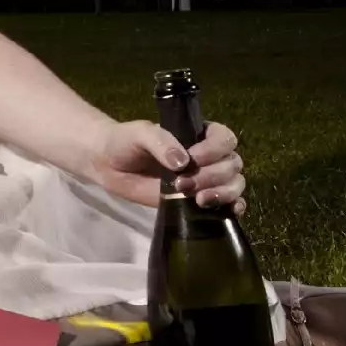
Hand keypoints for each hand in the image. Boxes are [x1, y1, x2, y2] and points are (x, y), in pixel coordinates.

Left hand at [89, 120, 246, 215]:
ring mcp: (206, 179)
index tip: (193, 158)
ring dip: (223, 193)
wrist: (110, 164)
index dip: (214, 150)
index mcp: (199, 134)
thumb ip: (161, 141)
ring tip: (198, 200)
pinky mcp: (199, 200)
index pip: (224, 139)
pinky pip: (229, 204)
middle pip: (232, 164)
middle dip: (212, 176)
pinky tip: (231, 212)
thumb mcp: (140, 134)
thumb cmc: (126, 142)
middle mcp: (209, 156)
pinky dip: (234, 207)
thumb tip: (182, 162)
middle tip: (182, 184)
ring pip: (234, 184)